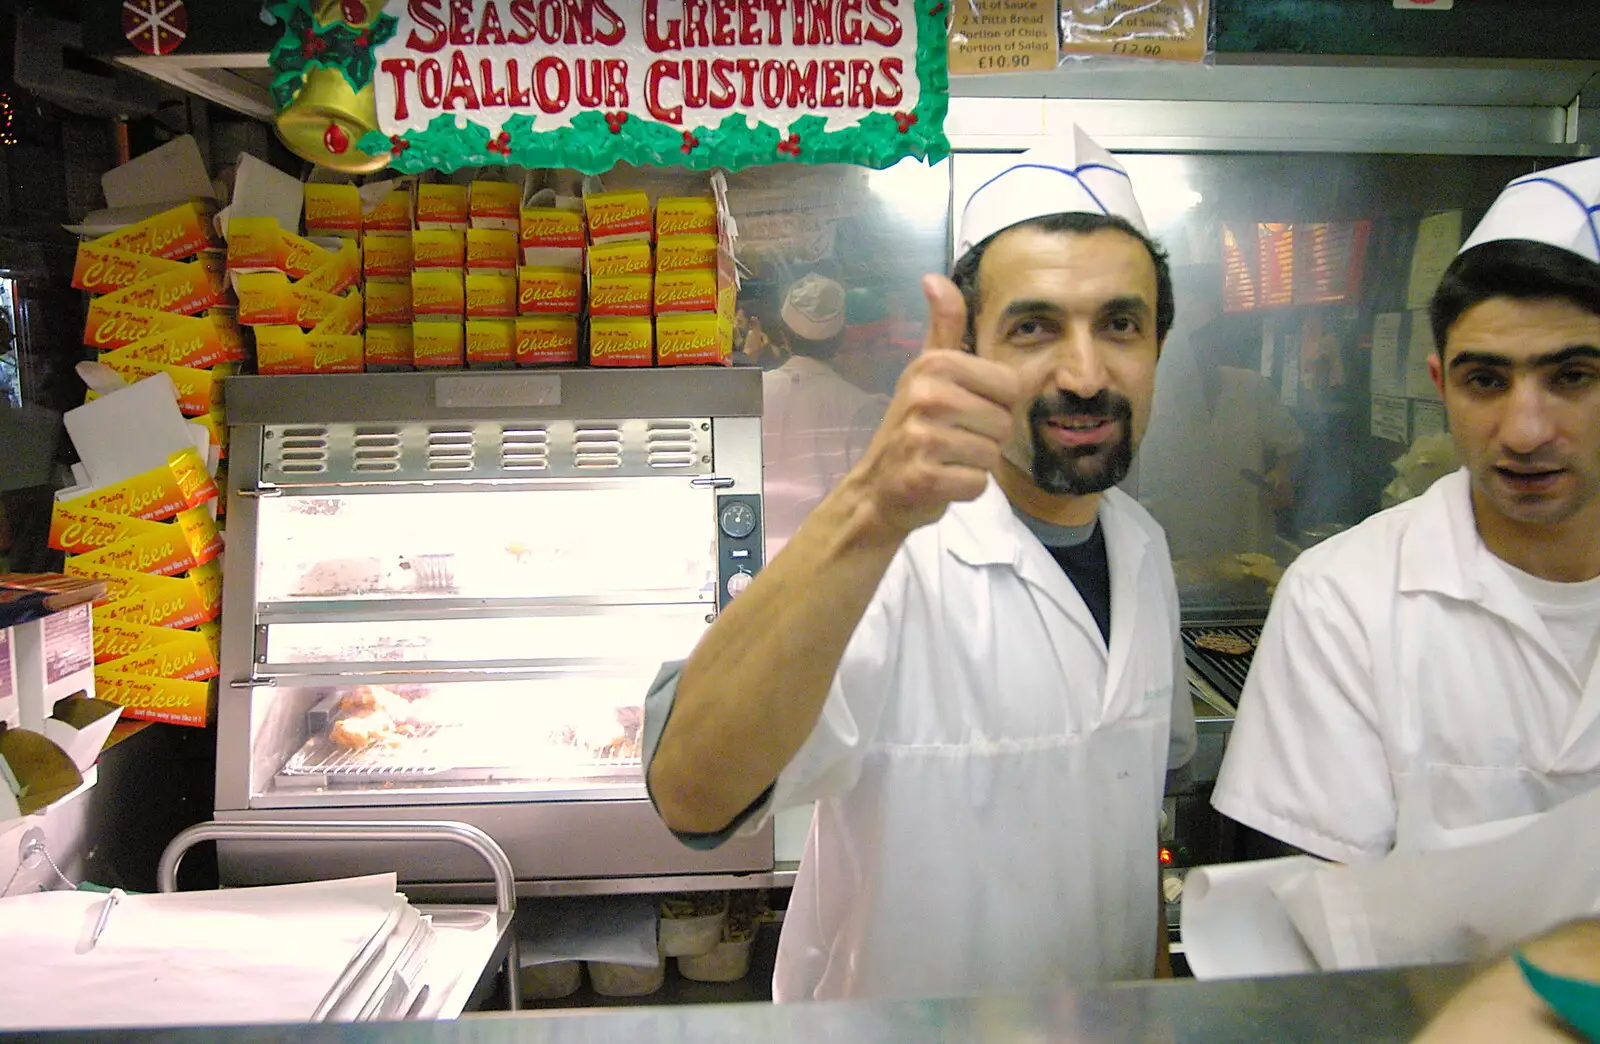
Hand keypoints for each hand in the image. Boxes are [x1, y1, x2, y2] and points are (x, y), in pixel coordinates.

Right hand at [846, 275, 1053, 534]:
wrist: (877, 488)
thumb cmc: (912, 428)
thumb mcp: (926, 371)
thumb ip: (944, 327)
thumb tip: (934, 278)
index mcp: (935, 365)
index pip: (1011, 386)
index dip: (994, 404)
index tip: (963, 410)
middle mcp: (927, 395)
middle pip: (1004, 422)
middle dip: (985, 438)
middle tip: (951, 440)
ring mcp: (924, 438)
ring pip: (992, 455)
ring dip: (974, 464)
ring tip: (945, 459)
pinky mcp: (925, 478)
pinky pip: (977, 484)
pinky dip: (964, 488)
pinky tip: (940, 481)